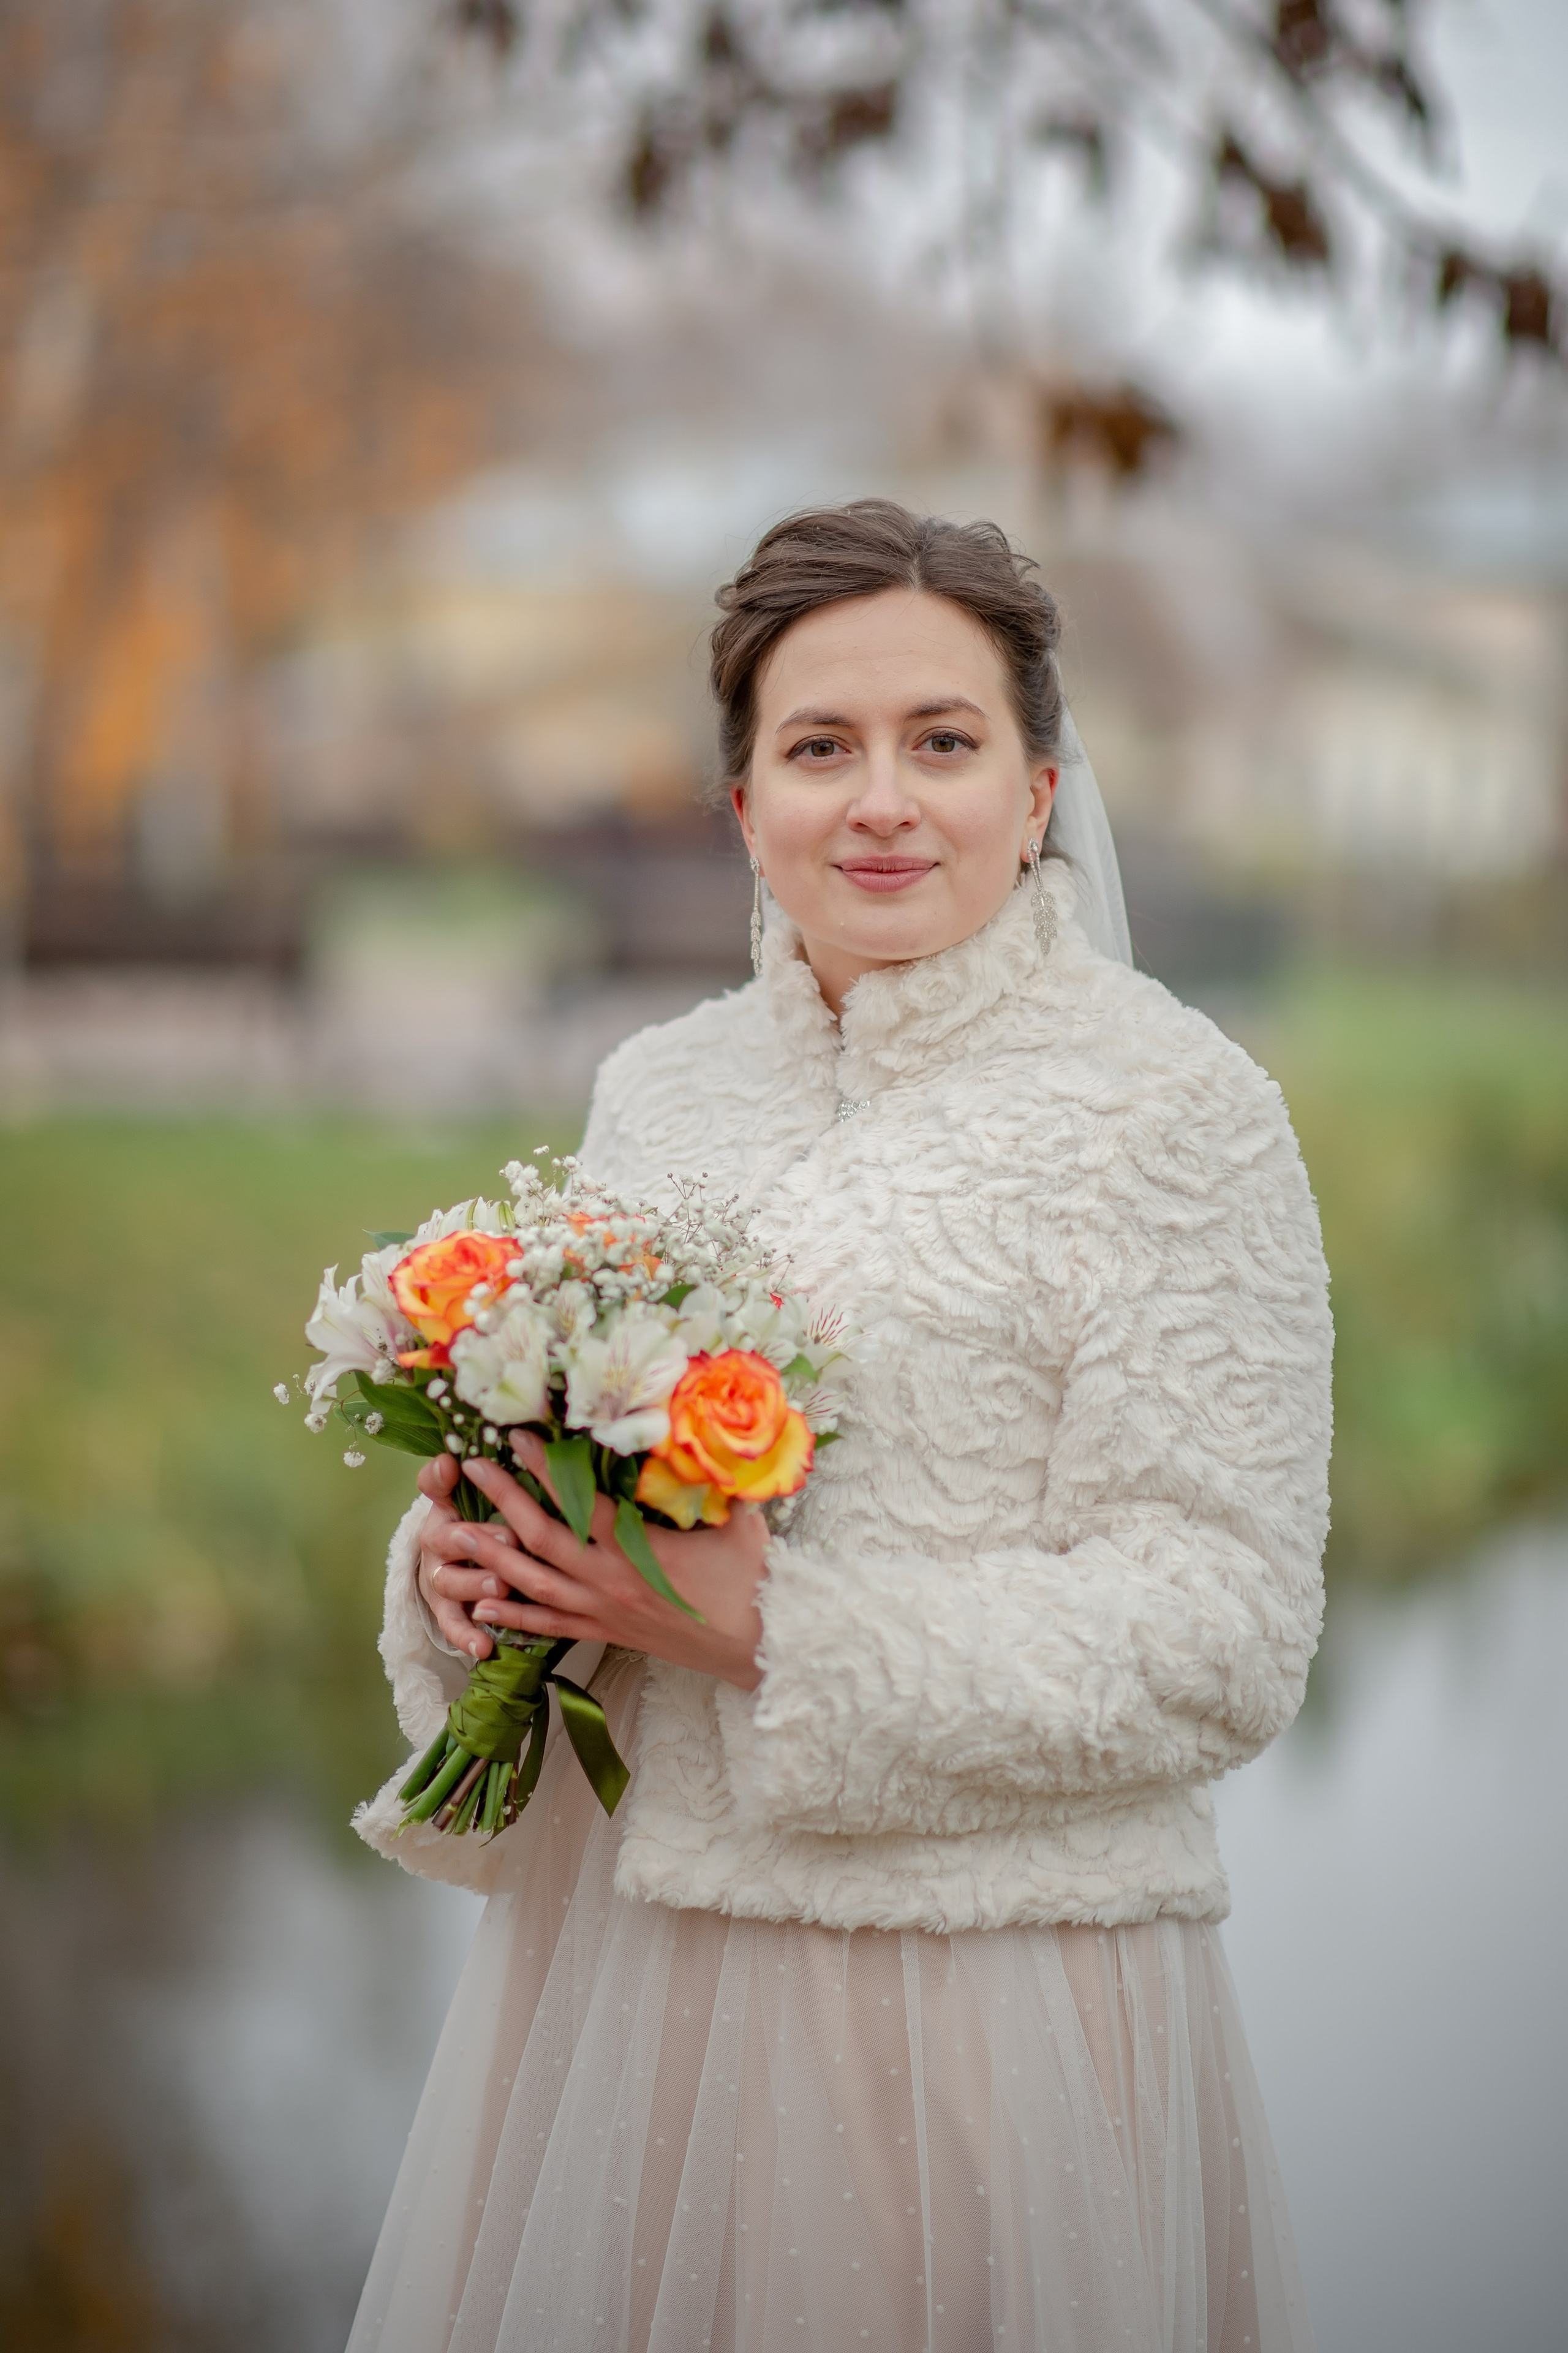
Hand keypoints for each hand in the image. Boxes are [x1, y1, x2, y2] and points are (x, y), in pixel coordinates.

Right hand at [416, 1451, 519, 1659]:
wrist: (465, 1562)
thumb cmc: (487, 1521)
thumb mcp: (489, 1495)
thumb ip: (491, 1476)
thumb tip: (468, 1455)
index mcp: (447, 1504)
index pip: (433, 1485)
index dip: (440, 1478)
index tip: (453, 1466)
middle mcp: (437, 1540)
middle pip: (445, 1538)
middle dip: (475, 1537)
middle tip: (509, 1536)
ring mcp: (440, 1577)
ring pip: (448, 1582)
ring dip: (473, 1583)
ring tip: (500, 1586)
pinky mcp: (447, 1611)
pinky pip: (453, 1625)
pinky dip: (466, 1636)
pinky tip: (484, 1646)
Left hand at [421, 1434, 767, 1688]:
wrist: (760, 1647)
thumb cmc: (752, 1581)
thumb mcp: (739, 1519)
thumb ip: (713, 1481)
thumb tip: (703, 1437)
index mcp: (638, 1550)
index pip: (578, 1503)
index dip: (544, 1470)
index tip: (517, 1438)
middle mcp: (608, 1581)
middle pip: (541, 1539)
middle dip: (502, 1502)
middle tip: (472, 1470)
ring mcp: (602, 1612)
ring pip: (533, 1586)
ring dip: (491, 1561)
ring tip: (454, 1538)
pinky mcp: (606, 1634)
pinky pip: (549, 1626)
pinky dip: (512, 1617)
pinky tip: (480, 1607)